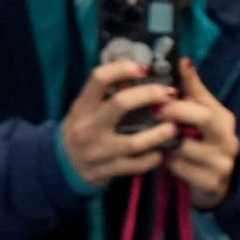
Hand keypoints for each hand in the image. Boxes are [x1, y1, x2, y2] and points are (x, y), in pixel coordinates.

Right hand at [60, 56, 178, 189]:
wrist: (65, 166)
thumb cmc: (83, 129)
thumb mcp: (86, 109)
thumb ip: (105, 94)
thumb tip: (138, 71)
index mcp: (82, 106)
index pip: (99, 78)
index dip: (123, 68)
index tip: (145, 67)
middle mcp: (87, 127)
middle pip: (121, 104)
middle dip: (149, 95)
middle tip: (169, 94)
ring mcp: (97, 151)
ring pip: (134, 142)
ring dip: (159, 133)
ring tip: (174, 126)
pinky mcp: (106, 171)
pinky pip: (136, 165)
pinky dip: (152, 158)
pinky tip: (162, 151)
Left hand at [159, 59, 239, 209]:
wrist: (222, 184)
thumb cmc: (206, 145)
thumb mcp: (204, 117)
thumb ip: (194, 91)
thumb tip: (184, 61)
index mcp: (224, 119)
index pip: (204, 101)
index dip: (180, 97)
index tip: (158, 96)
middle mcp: (228, 139)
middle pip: (202, 117)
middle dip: (176, 113)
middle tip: (155, 113)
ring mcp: (221, 163)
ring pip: (184, 147)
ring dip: (168, 144)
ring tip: (161, 142)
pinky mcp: (210, 183)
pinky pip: (180, 169)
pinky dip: (170, 164)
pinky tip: (170, 162)